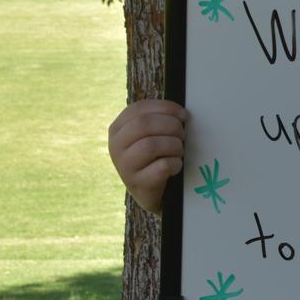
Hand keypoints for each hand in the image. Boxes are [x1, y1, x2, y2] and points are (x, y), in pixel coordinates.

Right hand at [108, 99, 187, 215]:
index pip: (139, 108)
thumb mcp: (148, 135)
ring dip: (174, 146)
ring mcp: (124, 166)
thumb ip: (157, 120)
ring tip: (178, 152)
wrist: (150, 192)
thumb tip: (181, 114)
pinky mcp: (138, 183)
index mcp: (118, 128)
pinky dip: (175, 163)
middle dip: (171, 126)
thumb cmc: (153, 157)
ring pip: (152, 145)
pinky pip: (162, 166)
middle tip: (183, 135)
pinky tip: (175, 166)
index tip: (183, 115)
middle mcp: (116, 146)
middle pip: (144, 124)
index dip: (165, 108)